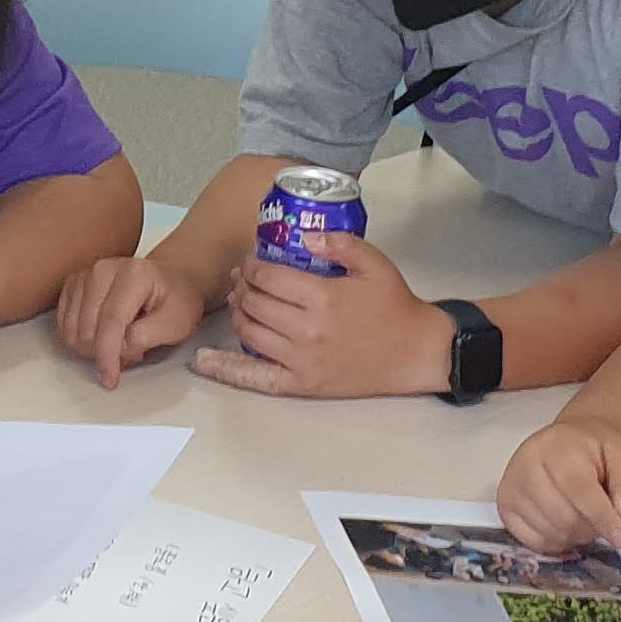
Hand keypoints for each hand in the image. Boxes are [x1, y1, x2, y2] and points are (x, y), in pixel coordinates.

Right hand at [55, 255, 205, 390]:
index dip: (107, 354)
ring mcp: (86, 275)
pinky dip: (80, 339)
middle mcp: (104, 269)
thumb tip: (119, 347)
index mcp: (134, 274)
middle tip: (131, 350)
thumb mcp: (176, 323)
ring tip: (119, 341)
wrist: (171, 282)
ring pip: (72, 329)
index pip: (111, 320)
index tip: (110, 379)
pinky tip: (102, 335)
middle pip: (87, 328)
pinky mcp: (74, 284)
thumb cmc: (176, 301)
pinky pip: (64, 324)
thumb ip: (147, 336)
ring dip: (92, 347)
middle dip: (104, 352)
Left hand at [189, 237, 444, 399]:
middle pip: (253, 303)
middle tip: (245, 279)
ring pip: (249, 333)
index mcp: (323, 298)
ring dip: (238, 314)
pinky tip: (204, 361)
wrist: (416, 352)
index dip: (251, 265)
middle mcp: (308, 331)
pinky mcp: (302, 384)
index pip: (267, 277)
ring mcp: (302, 361)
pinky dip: (226, 369)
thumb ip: (340, 244)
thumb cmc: (395, 307)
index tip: (253, 261)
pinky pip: (255, 378)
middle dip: (242, 286)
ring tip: (242, 302)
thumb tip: (304, 236)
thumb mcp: (375, 264)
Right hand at [494, 414, 620, 553]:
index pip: (579, 490)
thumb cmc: (596, 451)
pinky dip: (555, 541)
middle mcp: (527, 464)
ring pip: (550, 532)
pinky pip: (533, 542)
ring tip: (582, 515)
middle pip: (564, 517)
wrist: (571, 442)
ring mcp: (512, 486)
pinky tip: (564, 525)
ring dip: (575, 536)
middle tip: (602, 518)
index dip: (602, 518)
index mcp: (558, 446)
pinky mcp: (505, 507)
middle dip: (591, 528)